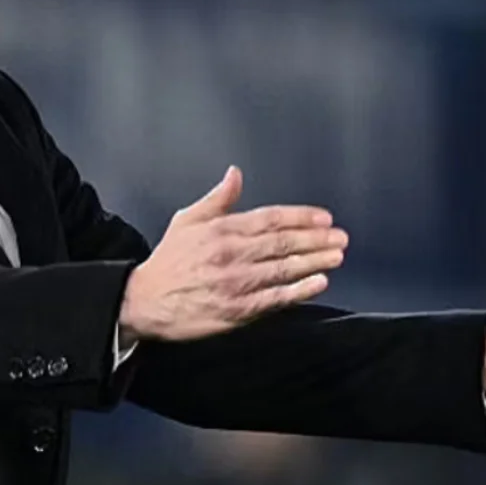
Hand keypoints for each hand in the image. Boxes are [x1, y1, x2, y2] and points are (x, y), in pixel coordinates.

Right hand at [120, 166, 346, 342]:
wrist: (144, 302)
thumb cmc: (168, 261)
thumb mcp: (187, 221)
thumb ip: (217, 199)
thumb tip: (235, 173)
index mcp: (221, 229)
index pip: (270, 219)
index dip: (301, 217)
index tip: (325, 218)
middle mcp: (231, 254)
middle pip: (283, 243)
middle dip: (316, 239)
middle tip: (341, 238)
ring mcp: (235, 283)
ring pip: (283, 269)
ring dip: (315, 262)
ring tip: (337, 256)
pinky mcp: (236, 310)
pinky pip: (274, 299)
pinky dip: (299, 291)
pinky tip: (318, 283)